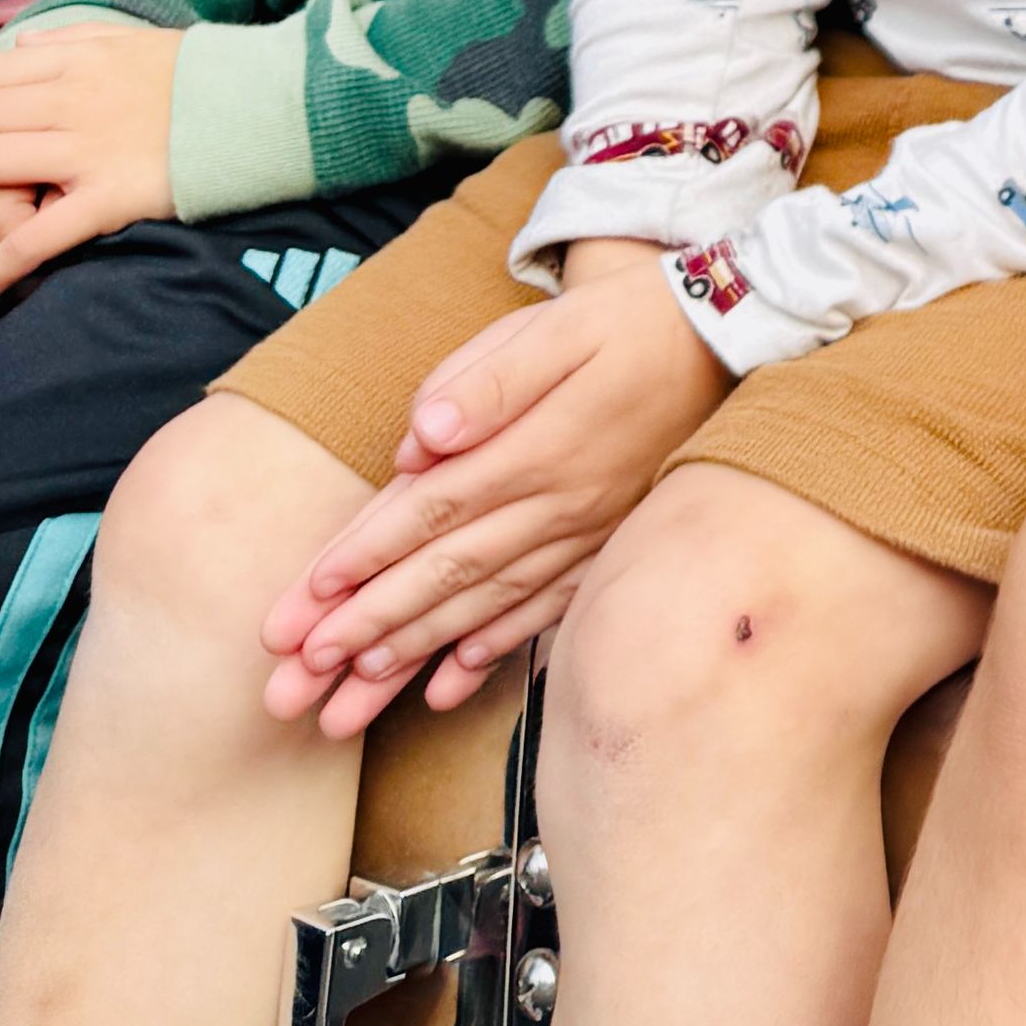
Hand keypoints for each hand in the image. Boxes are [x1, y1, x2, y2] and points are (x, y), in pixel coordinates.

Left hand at [0, 15, 181, 300]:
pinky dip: (4, 260)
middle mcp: (73, 99)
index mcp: (79, 60)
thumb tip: (21, 42)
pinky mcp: (111, 195)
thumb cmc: (206, 74)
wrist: (270, 102)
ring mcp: (89, 148)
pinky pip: (43, 232)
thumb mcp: (139, 39)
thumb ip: (76, 38)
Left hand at [261, 246, 726, 737]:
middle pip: (446, 575)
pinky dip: (491, 652)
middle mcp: (560, 503)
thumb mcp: (558, 328)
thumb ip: (488, 379)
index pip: (431, 512)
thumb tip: (420, 438)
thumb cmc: (628, 321)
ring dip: (410, 656)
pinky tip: (446, 685)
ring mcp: (586, 531)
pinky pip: (542, 610)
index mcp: (537, 448)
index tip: (304, 604)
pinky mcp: (607, 542)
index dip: (364, 558)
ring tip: (348, 704)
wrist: (730, 334)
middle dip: (363, 631)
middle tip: (295, 681)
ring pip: (484, 606)